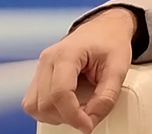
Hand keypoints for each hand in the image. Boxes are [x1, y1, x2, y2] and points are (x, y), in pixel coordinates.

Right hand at [22, 8, 135, 132]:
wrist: (104, 28)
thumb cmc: (110, 42)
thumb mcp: (119, 68)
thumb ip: (107, 96)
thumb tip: (91, 119)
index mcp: (67, 54)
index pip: (60, 93)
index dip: (73, 116)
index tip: (88, 125)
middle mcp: (48, 60)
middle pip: (45, 103)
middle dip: (66, 117)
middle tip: (87, 117)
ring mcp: (41, 67)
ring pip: (33, 106)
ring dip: (54, 116)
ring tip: (76, 110)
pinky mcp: (39, 75)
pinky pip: (33, 101)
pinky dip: (48, 110)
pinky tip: (66, 106)